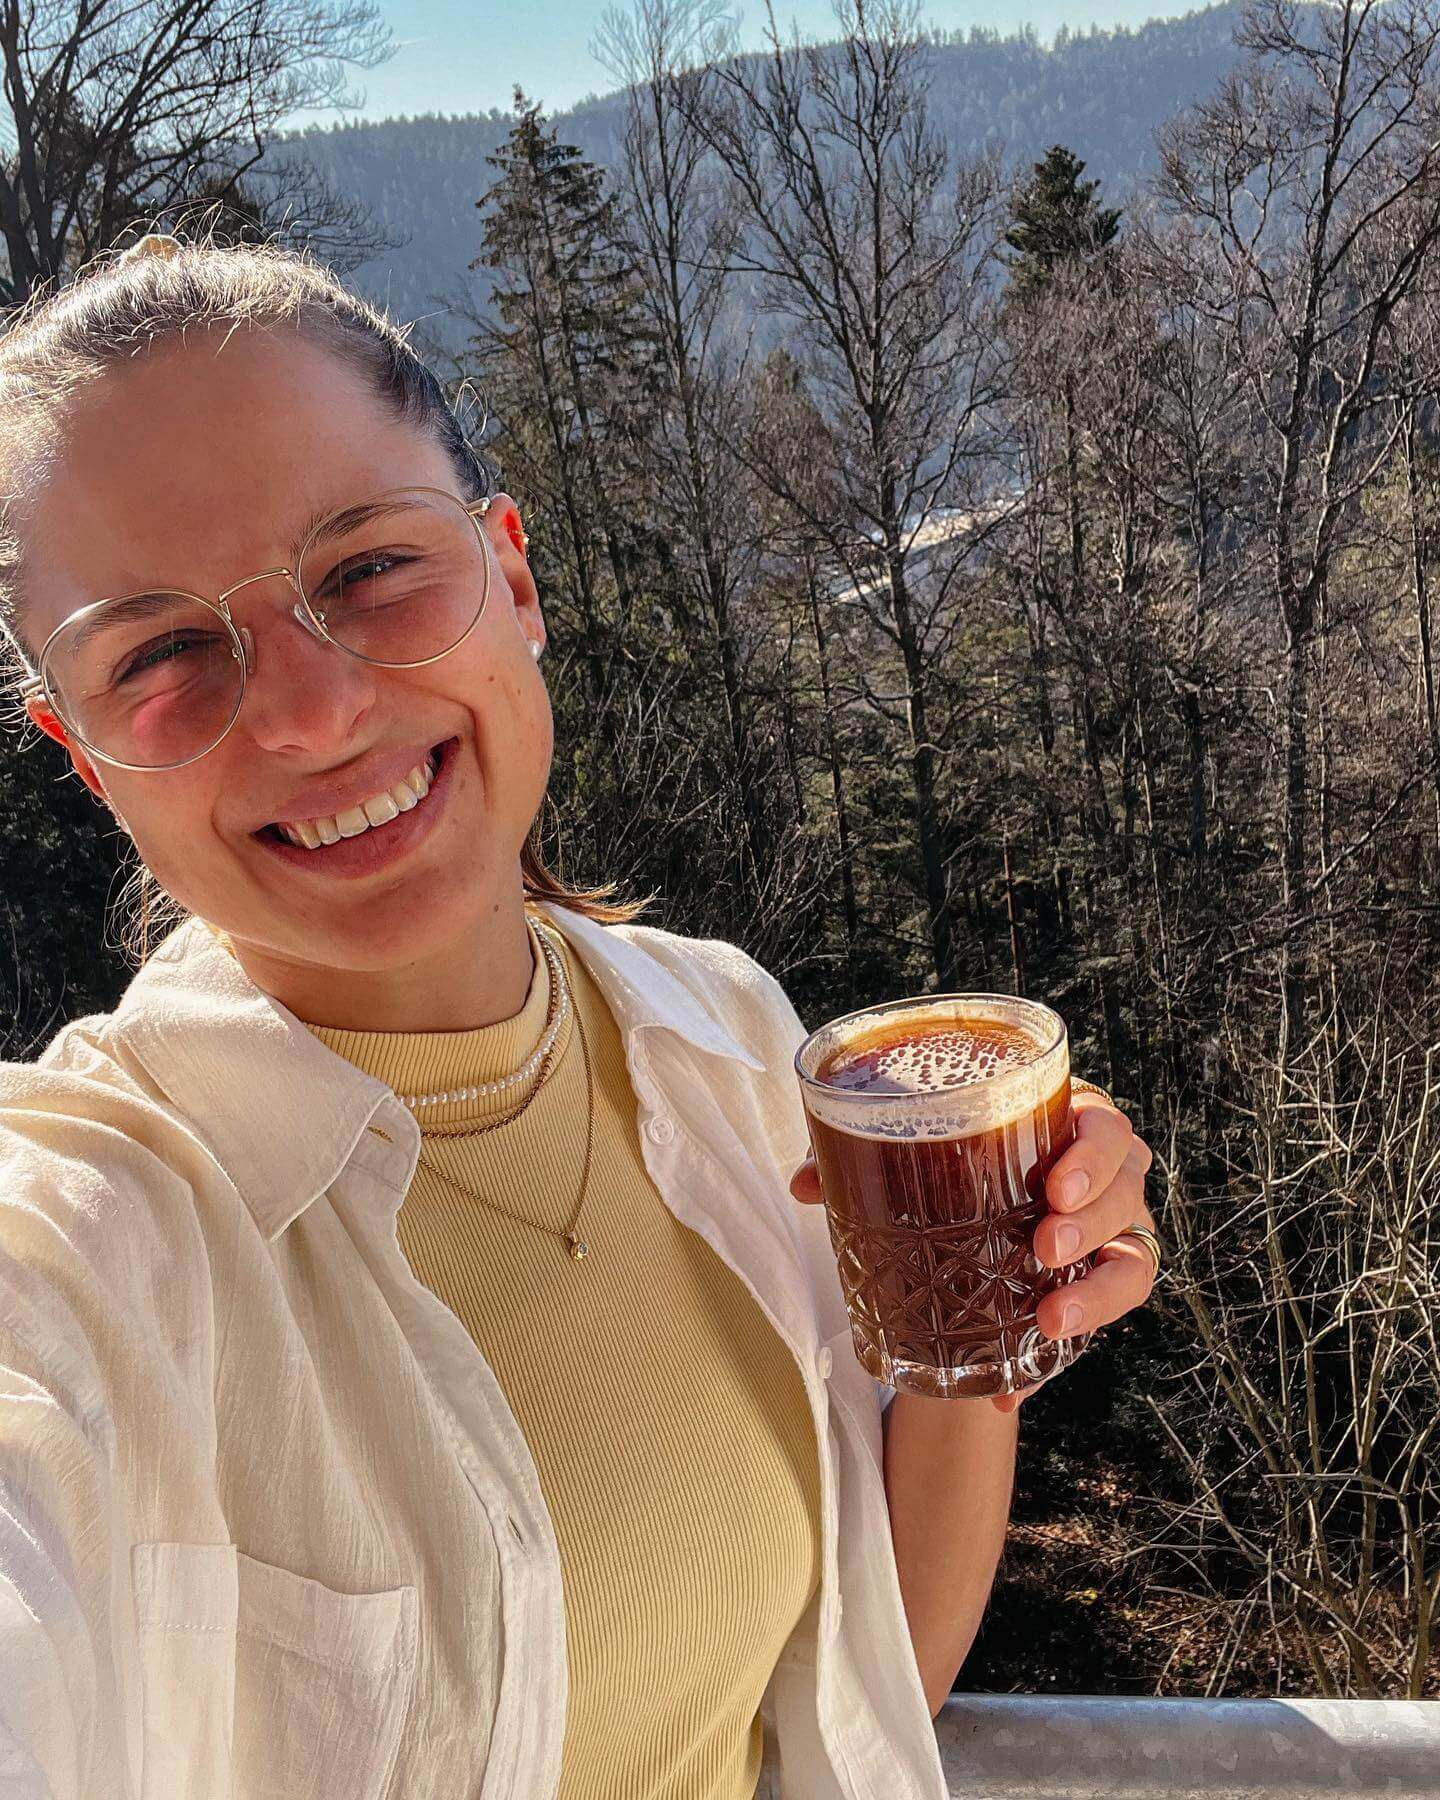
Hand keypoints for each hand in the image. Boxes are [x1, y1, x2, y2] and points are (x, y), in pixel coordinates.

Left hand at [787, 1088, 1157, 1414]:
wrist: (959, 1234)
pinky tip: (1013, 1392)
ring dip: (1097, 1293)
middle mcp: (1101, 1178)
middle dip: (1093, 1219)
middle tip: (1045, 1244)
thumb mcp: (908, 1153)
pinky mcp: (1095, 1292)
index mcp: (1063, 1124)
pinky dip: (1058, 1362)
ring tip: (1049, 1319)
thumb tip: (805, 1182)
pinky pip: (1100, 1328)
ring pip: (1133, 1261)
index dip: (1093, 1154)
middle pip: (1127, 1190)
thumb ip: (861, 1154)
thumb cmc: (949, 1165)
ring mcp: (1107, 1237)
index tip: (1056, 1186)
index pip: (1104, 1127)